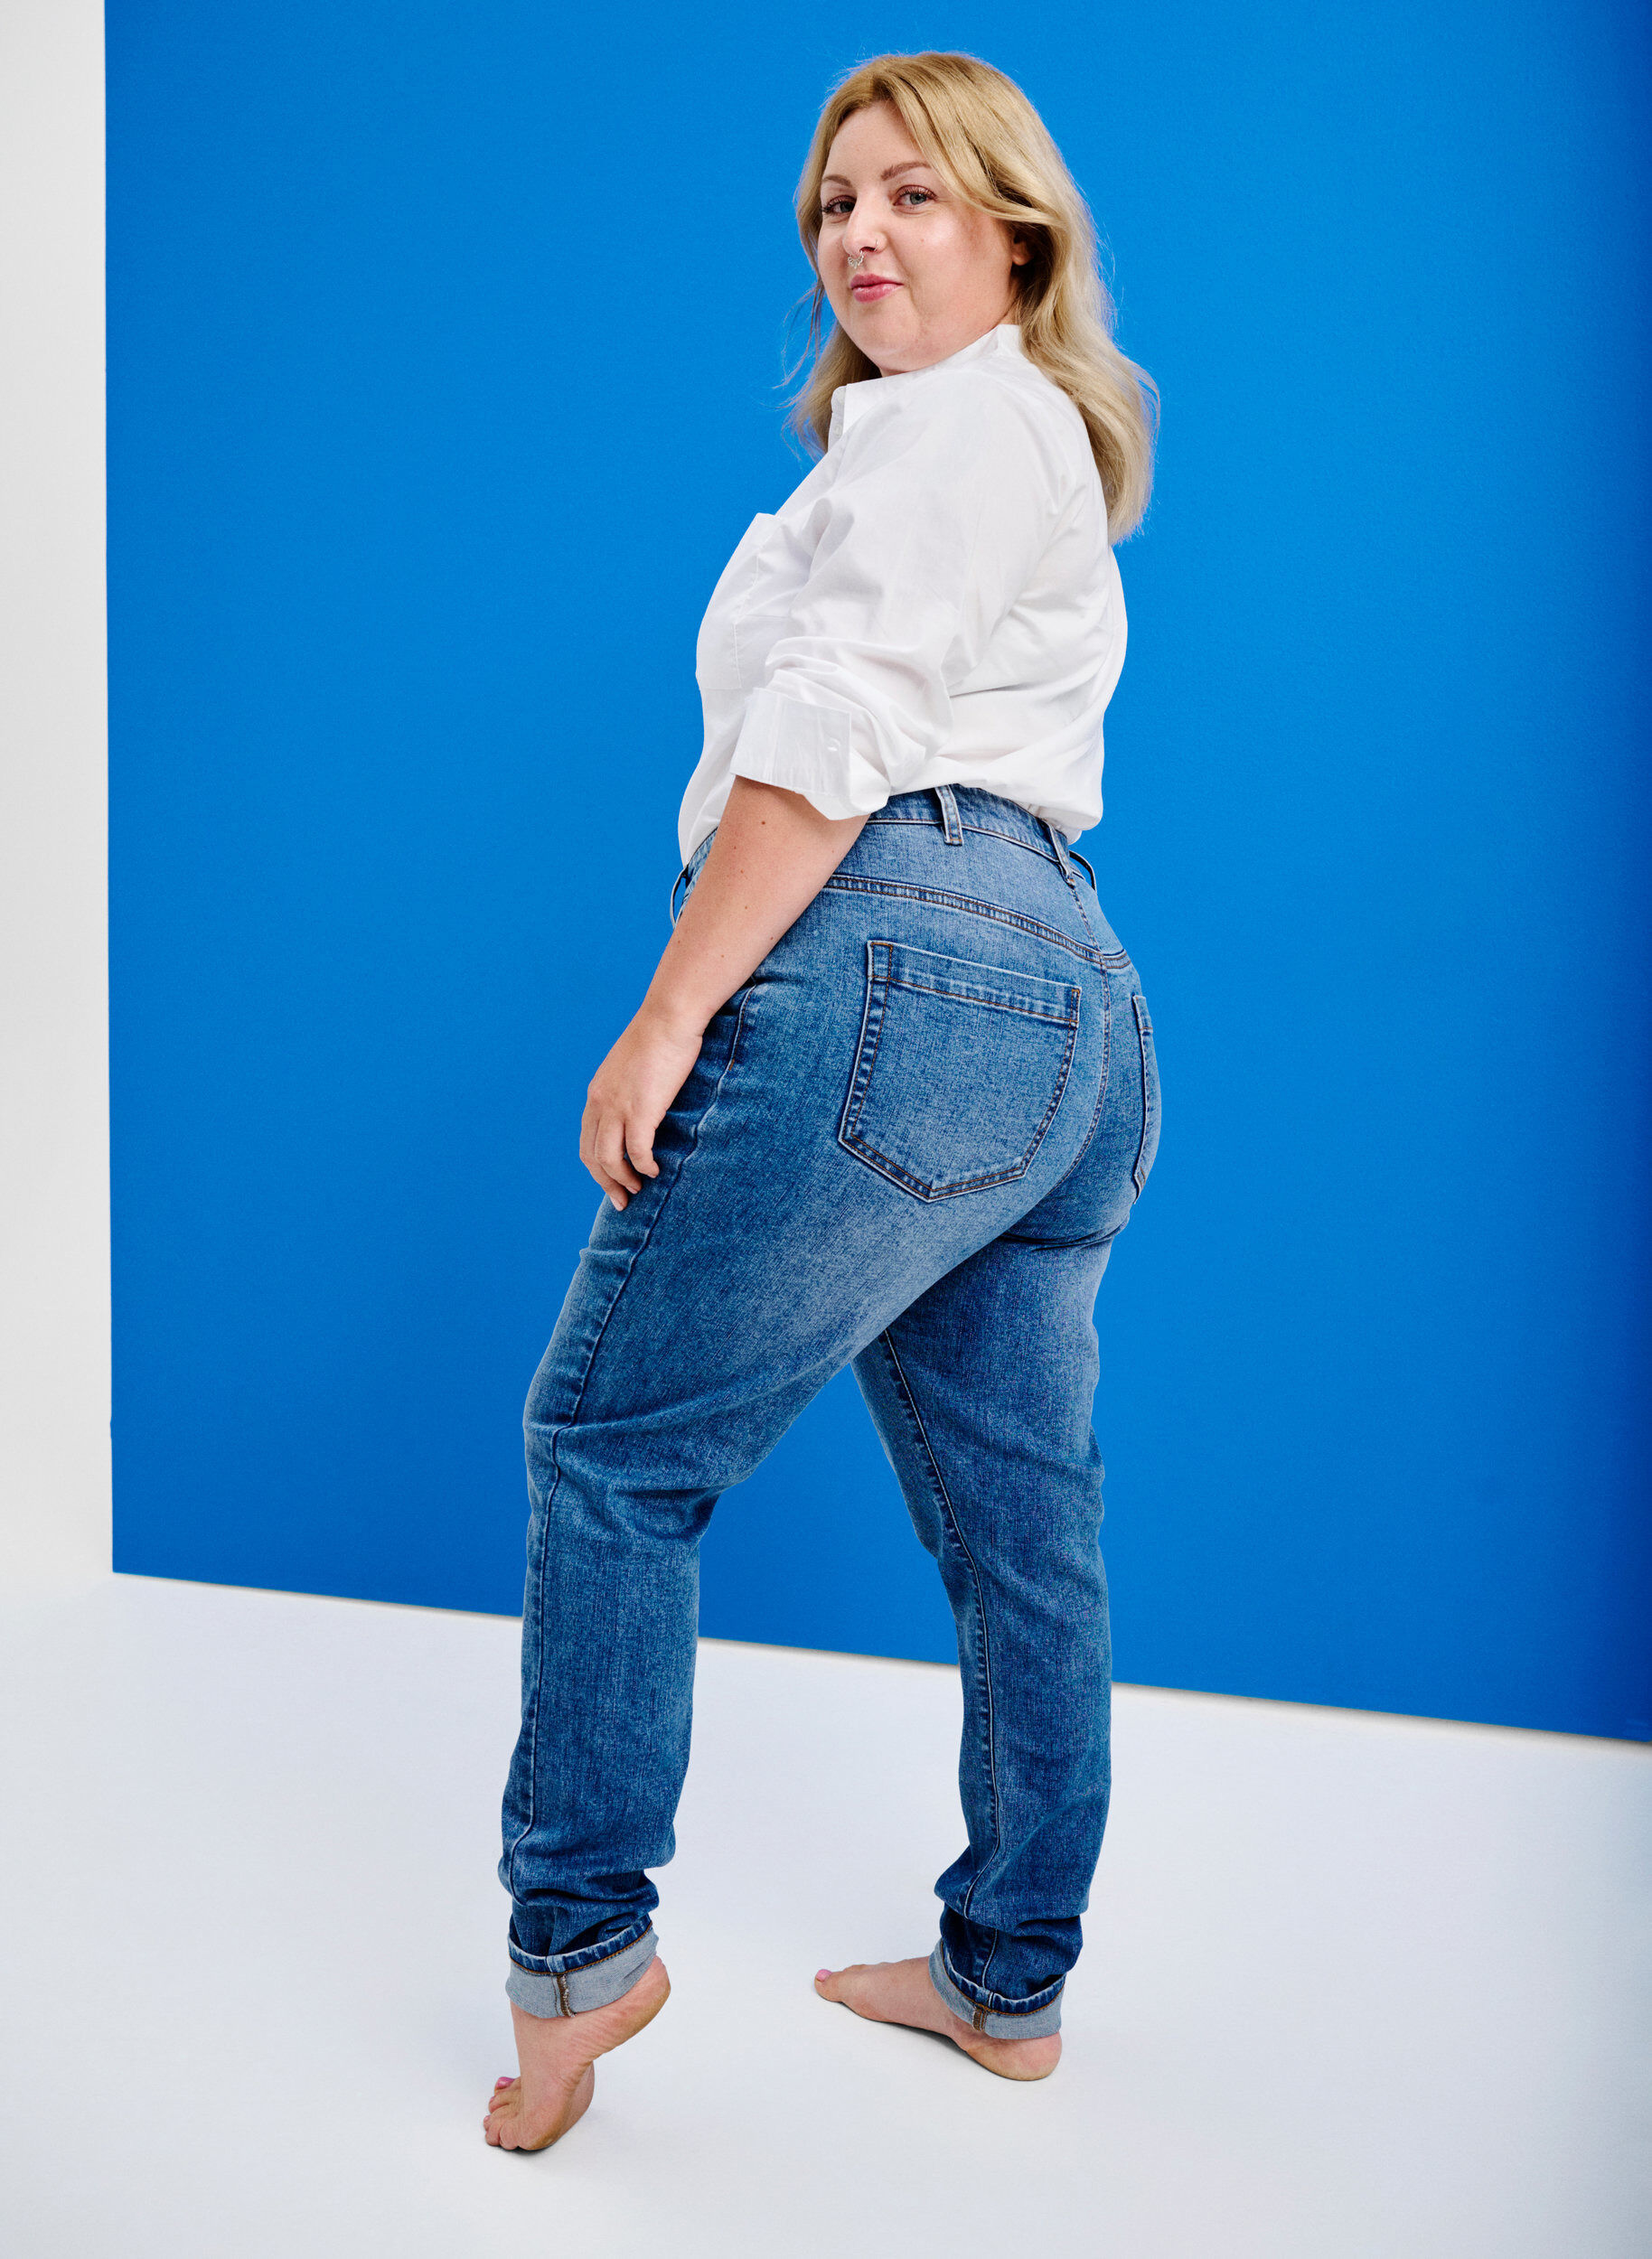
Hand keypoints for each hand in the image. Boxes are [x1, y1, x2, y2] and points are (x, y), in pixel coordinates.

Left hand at [580, 1003, 704, 1209]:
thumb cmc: (660, 1037)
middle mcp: (600, 1103)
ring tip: (638, 1191)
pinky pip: (637, 1151)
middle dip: (606, 1183)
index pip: (587, 1141)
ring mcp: (618, 1106)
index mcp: (596, 1093)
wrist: (669, 1017)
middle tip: (623, 1201)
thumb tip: (644, 1105)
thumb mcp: (634, 1066)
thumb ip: (630, 1088)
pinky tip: (655, 1172)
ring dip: (622, 1180)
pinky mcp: (641, 1109)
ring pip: (609, 1158)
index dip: (597, 1167)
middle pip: (592, 1156)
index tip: (614, 1183)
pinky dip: (643, 1167)